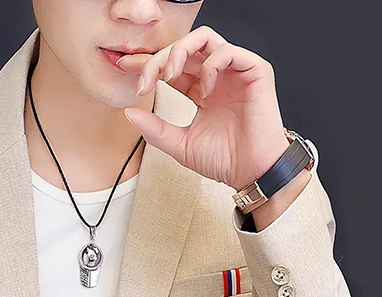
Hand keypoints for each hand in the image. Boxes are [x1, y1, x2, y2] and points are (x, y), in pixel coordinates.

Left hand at [117, 26, 290, 190]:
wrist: (251, 173)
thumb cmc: (224, 160)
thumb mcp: (180, 145)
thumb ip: (155, 129)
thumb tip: (129, 113)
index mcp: (201, 91)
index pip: (171, 67)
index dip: (149, 64)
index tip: (126, 67)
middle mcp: (217, 78)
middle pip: (183, 49)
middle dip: (159, 58)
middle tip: (145, 78)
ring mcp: (235, 72)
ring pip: (204, 39)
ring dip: (180, 51)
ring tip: (170, 74)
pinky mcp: (254, 71)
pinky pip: (228, 51)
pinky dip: (209, 65)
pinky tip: (204, 89)